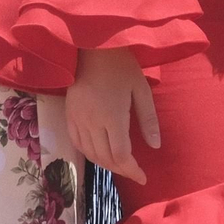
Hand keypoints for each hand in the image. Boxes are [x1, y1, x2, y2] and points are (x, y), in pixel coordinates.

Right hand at [66, 48, 158, 184]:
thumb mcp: (141, 89)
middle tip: (134, 172)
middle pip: (105, 158)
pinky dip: (89, 153)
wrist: (92, 45)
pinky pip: (77, 142)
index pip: (121, 155)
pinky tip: (99, 153)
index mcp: (113, 116)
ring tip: (120, 165)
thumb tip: (155, 146)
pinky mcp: (68, 114)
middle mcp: (93, 122)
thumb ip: (148, 119)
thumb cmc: (121, 65)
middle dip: (121, 170)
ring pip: (90, 153)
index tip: (143, 177)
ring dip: (105, 164)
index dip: (132, 170)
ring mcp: (77, 118)